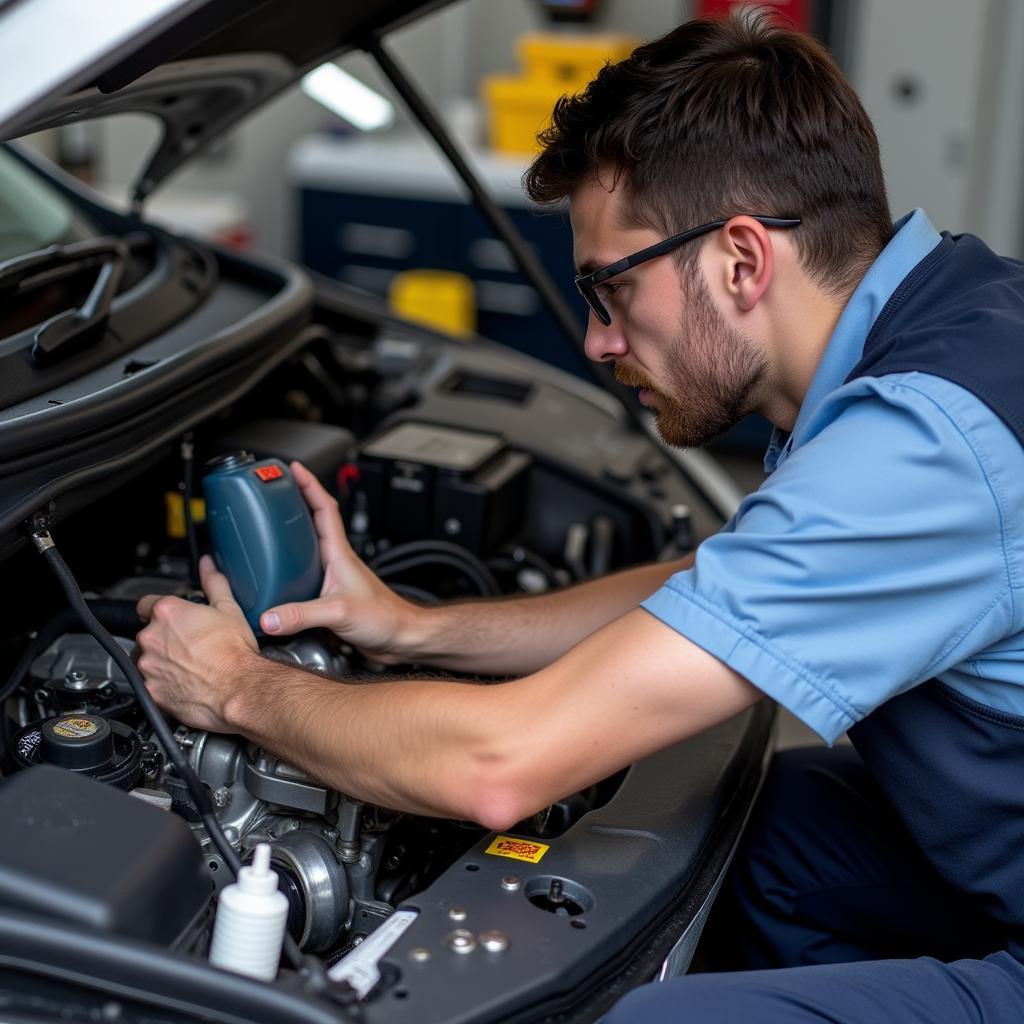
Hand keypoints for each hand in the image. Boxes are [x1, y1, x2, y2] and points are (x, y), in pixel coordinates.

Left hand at [136, 555, 259, 731]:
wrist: (238, 689)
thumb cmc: (235, 653)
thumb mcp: (229, 609)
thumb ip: (213, 583)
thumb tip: (208, 565)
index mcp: (168, 612)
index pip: (147, 604)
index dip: (161, 611)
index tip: (173, 620)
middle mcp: (151, 637)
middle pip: (148, 633)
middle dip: (165, 638)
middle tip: (190, 644)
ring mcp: (148, 665)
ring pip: (147, 659)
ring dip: (162, 660)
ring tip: (190, 665)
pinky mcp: (150, 691)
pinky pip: (150, 684)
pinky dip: (163, 683)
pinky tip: (186, 682)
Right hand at [258, 462, 415, 662]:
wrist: (402, 638)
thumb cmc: (386, 618)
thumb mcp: (339, 612)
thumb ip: (302, 615)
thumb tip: (268, 618)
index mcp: (340, 554)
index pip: (324, 508)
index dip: (308, 485)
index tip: (292, 468)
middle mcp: (336, 561)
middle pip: (312, 522)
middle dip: (293, 503)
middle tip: (271, 492)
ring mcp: (334, 577)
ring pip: (307, 549)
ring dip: (289, 536)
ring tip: (267, 527)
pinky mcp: (330, 596)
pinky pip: (304, 576)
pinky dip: (289, 569)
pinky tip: (277, 577)